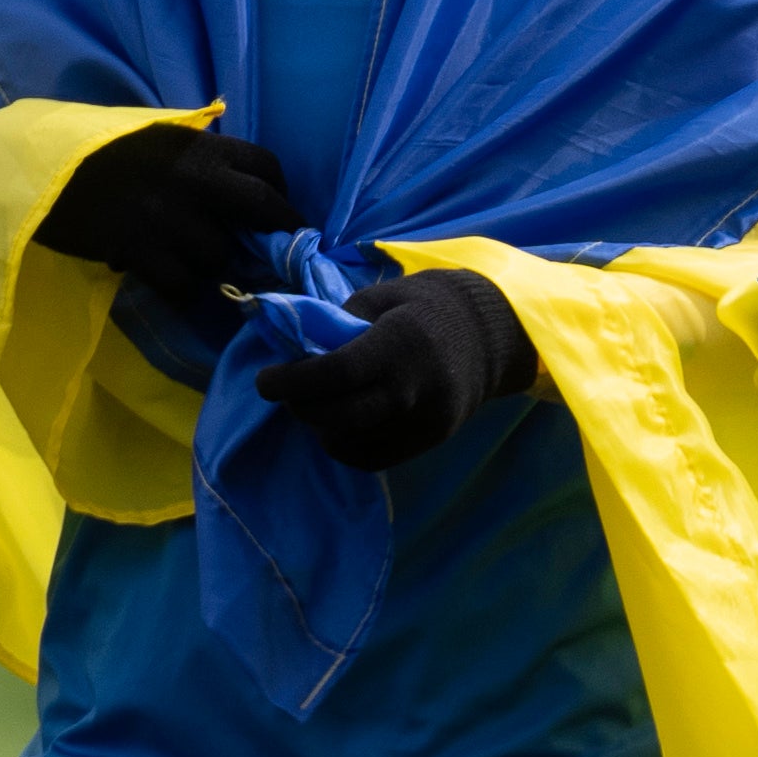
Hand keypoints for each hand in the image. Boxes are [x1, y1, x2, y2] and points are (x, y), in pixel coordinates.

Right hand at [35, 123, 294, 302]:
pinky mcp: (138, 250)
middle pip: (262, 208)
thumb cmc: (93, 152)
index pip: (266, 166)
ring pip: (219, 256)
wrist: (35, 171)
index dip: (279, 194)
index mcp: (197, 146)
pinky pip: (181, 285)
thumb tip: (230, 182)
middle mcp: (193, 178)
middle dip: (272, 234)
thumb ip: (192, 156)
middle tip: (265, 251)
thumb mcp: (151, 137)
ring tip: (192, 264)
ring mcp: (167, 216)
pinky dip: (180, 290)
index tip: (275, 213)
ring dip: (211, 266)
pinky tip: (167, 282)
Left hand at [248, 267, 540, 471]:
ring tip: (316, 405)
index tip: (266, 381)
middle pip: (340, 416)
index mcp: (401, 344)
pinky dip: (345, 445)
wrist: (491, 333)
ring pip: (352, 443)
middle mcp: (416, 387)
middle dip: (301, 408)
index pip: (335, 374)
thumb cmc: (424, 308)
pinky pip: (373, 458)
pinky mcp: (432, 439)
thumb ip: (337, 325)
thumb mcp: (381, 298)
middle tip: (287, 393)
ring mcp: (427, 419)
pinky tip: (340, 423)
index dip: (291, 382)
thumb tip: (296, 354)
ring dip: (321, 428)